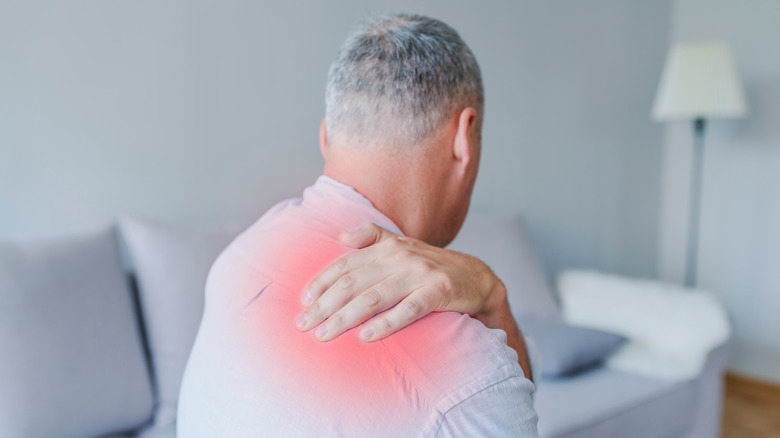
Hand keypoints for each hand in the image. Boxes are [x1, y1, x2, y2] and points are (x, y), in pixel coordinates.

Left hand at [294, 223, 506, 342]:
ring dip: (345, 317)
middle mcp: (400, 256)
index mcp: (387, 246)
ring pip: (373, 297)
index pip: (345, 264)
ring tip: (325, 335)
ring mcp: (420, 273)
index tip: (302, 302)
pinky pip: (407, 310)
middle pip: (353, 282)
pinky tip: (366, 337)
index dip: (321, 282)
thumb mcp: (402, 245)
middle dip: (325, 305)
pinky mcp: (439, 291)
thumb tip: (340, 237)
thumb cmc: (432, 266)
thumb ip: (372, 237)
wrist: (477, 279)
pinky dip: (385, 323)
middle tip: (304, 326)